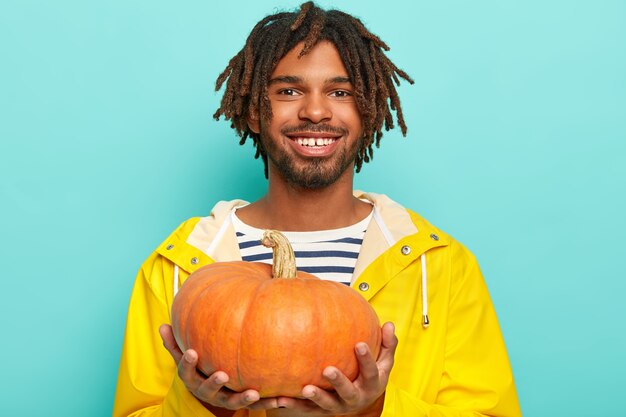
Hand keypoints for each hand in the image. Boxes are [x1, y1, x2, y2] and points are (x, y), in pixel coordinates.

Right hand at [159, 324, 278, 411]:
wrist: (212, 390)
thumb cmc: (199, 366)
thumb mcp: (184, 355)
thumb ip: (175, 342)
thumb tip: (162, 325)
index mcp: (193, 378)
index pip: (186, 371)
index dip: (187, 362)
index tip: (191, 352)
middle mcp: (207, 391)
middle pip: (208, 390)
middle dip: (215, 383)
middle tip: (222, 374)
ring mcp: (225, 400)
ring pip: (233, 402)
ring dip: (243, 399)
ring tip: (253, 393)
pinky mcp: (242, 403)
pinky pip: (256, 405)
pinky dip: (268, 403)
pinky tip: (282, 400)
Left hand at [273, 322, 397, 415]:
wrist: (361, 400)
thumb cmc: (371, 374)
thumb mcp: (384, 361)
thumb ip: (388, 344)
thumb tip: (390, 324)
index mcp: (372, 384)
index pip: (371, 371)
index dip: (366, 359)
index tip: (359, 344)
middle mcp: (355, 397)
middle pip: (348, 391)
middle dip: (339, 382)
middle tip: (328, 370)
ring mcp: (338, 405)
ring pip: (327, 404)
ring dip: (316, 397)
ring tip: (306, 388)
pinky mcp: (322, 411)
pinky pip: (307, 409)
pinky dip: (293, 405)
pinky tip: (281, 399)